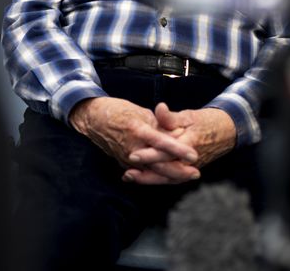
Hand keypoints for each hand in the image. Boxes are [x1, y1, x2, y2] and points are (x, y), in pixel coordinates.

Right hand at [69, 97, 199, 179]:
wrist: (93, 119)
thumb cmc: (118, 111)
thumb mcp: (139, 112)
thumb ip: (157, 124)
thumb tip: (176, 132)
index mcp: (137, 130)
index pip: (161, 143)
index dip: (178, 150)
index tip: (194, 155)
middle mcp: (132, 147)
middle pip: (158, 164)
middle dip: (178, 171)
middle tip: (196, 173)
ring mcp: (127, 158)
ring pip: (152, 172)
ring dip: (171, 176)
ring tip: (188, 176)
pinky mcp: (124, 163)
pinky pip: (143, 173)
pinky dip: (157, 177)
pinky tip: (171, 179)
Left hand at [122, 103, 236, 184]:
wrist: (227, 132)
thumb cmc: (206, 121)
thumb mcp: (189, 115)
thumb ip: (171, 116)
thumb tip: (159, 108)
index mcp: (189, 143)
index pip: (166, 152)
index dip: (149, 155)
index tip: (133, 155)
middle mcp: (190, 160)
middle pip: (165, 170)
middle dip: (145, 173)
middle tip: (127, 173)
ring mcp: (189, 167)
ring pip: (167, 177)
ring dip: (148, 179)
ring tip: (129, 178)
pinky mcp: (188, 170)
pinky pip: (171, 177)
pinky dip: (157, 179)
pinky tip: (141, 178)